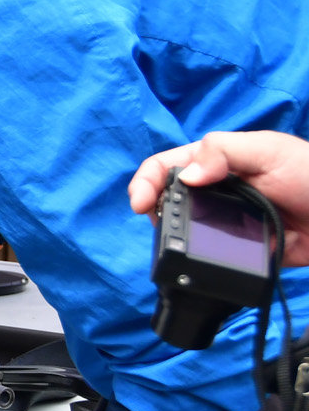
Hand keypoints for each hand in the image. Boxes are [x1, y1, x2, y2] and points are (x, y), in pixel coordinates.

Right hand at [129, 131, 308, 266]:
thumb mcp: (269, 150)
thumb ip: (223, 152)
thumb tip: (185, 176)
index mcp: (216, 162)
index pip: (167, 166)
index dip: (146, 182)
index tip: (141, 203)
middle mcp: (216, 192)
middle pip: (168, 200)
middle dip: (154, 210)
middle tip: (157, 223)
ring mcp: (226, 223)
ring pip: (185, 231)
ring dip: (173, 237)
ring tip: (171, 244)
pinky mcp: (240, 251)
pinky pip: (212, 257)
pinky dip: (201, 259)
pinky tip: (197, 261)